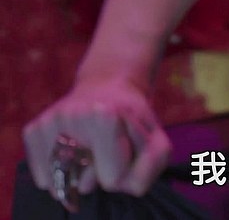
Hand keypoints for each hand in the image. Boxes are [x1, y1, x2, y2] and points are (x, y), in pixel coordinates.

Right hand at [22, 76, 170, 208]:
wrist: (107, 86)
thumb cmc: (133, 121)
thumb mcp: (156, 139)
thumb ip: (151, 166)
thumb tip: (114, 183)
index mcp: (106, 116)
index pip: (112, 179)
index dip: (123, 170)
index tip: (126, 150)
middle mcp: (73, 116)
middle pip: (86, 183)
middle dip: (101, 173)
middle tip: (108, 146)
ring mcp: (51, 122)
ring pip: (62, 182)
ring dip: (79, 174)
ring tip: (91, 147)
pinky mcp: (33, 129)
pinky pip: (42, 175)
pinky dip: (57, 175)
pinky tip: (71, 153)